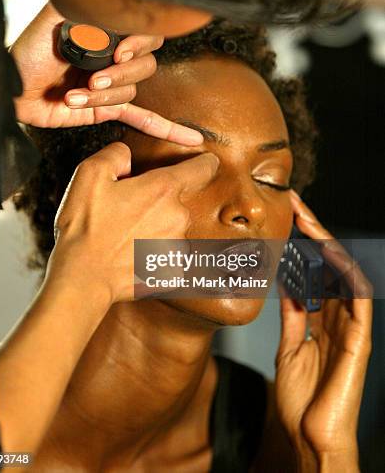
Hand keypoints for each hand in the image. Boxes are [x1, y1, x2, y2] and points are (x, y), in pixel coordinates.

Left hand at [11, 2, 201, 144]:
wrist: (15, 88)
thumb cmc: (30, 52)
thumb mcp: (54, 19)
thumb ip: (81, 4)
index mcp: (111, 34)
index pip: (147, 35)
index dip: (139, 43)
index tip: (119, 50)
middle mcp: (116, 58)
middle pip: (145, 66)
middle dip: (120, 74)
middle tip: (95, 78)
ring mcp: (114, 85)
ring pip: (130, 92)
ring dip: (101, 97)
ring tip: (74, 96)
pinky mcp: (108, 110)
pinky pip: (142, 117)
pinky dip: (165, 128)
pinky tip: (188, 139)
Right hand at [47, 142, 218, 302]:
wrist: (83, 277)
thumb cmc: (86, 226)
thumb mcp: (90, 173)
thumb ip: (116, 154)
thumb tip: (127, 156)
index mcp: (163, 189)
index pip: (203, 168)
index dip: (204, 162)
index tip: (204, 162)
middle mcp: (178, 216)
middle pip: (178, 200)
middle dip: (158, 200)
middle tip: (127, 209)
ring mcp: (177, 246)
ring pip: (171, 228)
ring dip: (155, 228)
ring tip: (124, 236)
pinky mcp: (172, 270)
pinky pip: (166, 254)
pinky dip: (152, 253)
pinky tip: (129, 255)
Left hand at [275, 191, 371, 470]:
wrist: (309, 438)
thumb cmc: (301, 400)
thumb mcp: (290, 348)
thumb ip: (293, 316)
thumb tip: (286, 285)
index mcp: (322, 319)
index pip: (314, 271)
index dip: (301, 243)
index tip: (284, 217)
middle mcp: (338, 317)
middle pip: (328, 265)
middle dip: (312, 233)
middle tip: (293, 204)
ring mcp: (350, 327)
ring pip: (344, 274)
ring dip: (327, 244)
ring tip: (306, 218)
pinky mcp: (359, 340)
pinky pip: (357, 299)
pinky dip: (346, 273)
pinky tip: (329, 252)